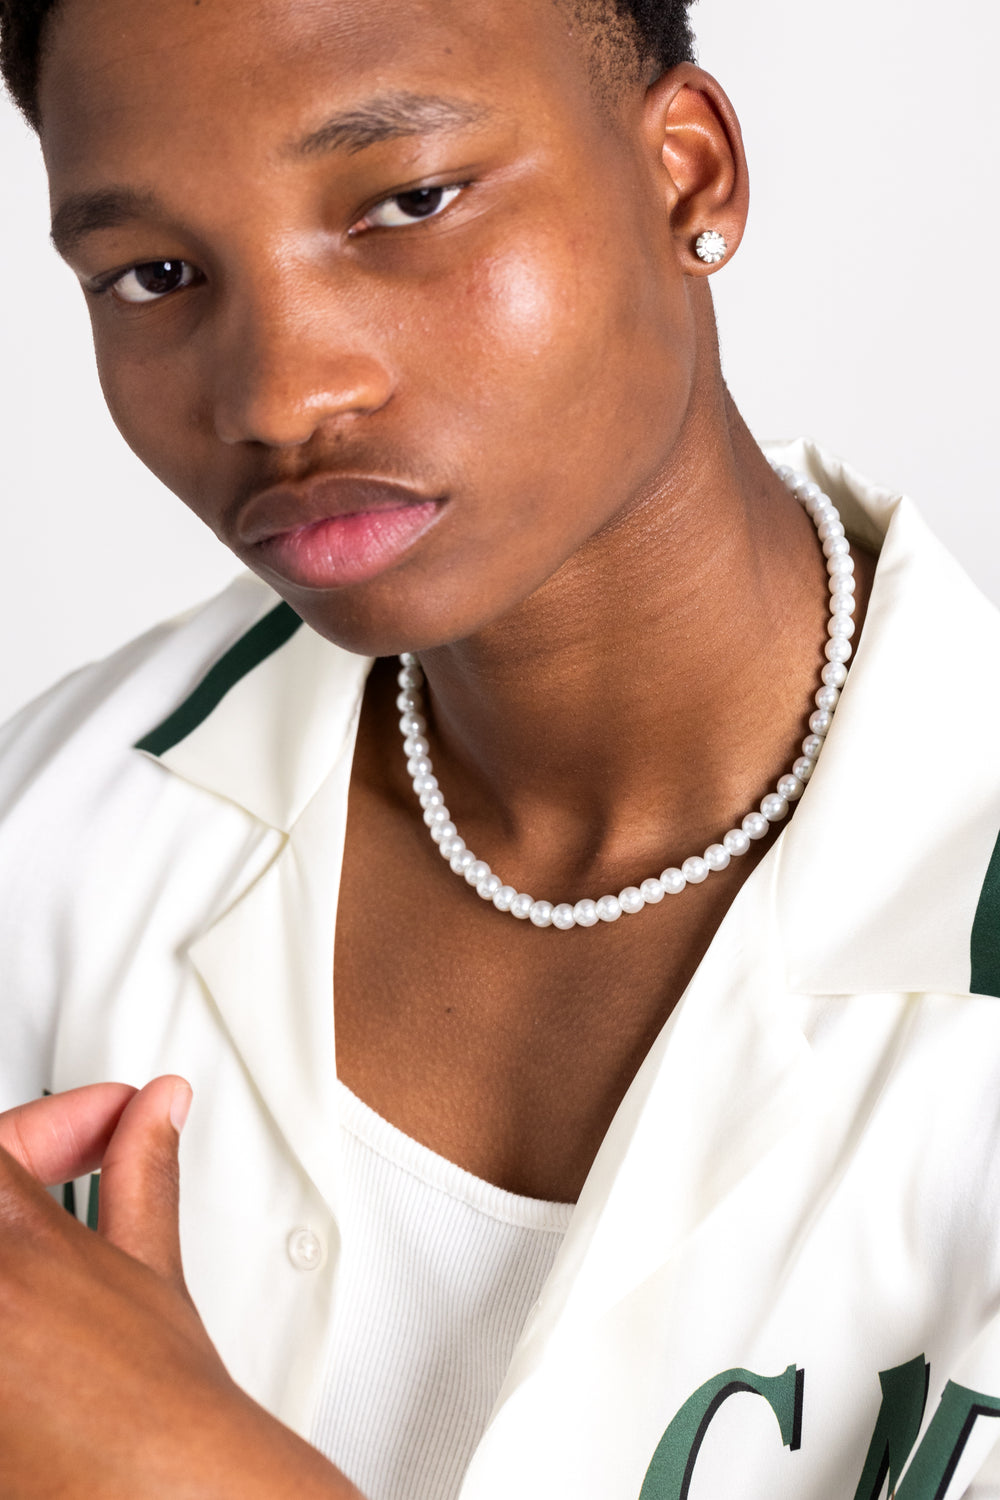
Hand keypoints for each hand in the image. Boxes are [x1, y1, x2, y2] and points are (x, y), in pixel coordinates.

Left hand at [0, 1080, 363, 1498]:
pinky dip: (4, 1307)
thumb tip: (156, 1111)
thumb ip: (141, 1172)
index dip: (49, 1124)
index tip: (90, 1126)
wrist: (157, 1491)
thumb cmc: (157, 1406)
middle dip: (22, 1168)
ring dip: (6, 1236)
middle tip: (59, 1173)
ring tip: (44, 1259)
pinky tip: (26, 1319)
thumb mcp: (149, 1267)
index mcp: (14, 1242)